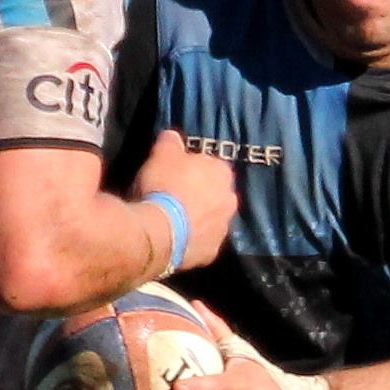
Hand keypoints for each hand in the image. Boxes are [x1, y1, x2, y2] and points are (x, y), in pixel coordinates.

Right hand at [133, 129, 237, 270]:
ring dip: (198, 219)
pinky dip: (192, 240)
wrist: (159, 233)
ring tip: (174, 221)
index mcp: (223, 173)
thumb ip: (171, 143)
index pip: (212, 165)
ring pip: (211, 219)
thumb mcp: (162, 155)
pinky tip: (175, 239)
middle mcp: (230, 200)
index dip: (193, 168)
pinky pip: (202, 242)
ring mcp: (223, 229)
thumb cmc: (163, 186)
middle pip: (215, 194)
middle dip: (201, 195)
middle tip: (176, 197)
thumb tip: (173, 136)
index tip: (177, 173)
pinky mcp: (211, 253)